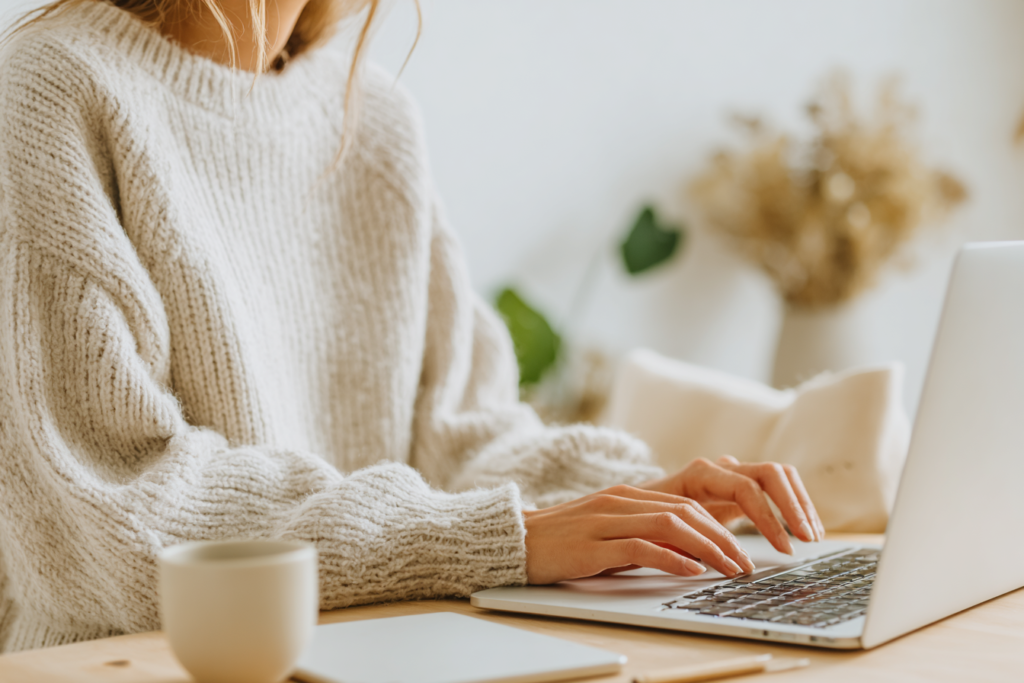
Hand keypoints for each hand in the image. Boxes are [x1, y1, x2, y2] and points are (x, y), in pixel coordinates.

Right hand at [523, 484, 755, 584]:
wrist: (515, 541)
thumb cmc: (562, 542)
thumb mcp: (608, 532)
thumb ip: (641, 533)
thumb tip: (685, 552)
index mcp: (626, 495)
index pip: (685, 504)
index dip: (718, 527)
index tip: (738, 551)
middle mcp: (620, 501)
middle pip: (685, 512)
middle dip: (722, 538)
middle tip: (743, 564)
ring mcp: (606, 521)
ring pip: (671, 526)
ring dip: (707, 548)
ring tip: (728, 569)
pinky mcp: (593, 545)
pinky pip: (641, 547)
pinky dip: (672, 559)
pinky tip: (691, 571)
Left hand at [642, 455, 824, 554]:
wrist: (639, 505)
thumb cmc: (647, 519)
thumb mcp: (660, 528)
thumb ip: (684, 537)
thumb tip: (707, 558)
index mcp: (699, 475)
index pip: (745, 488)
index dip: (767, 518)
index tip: (783, 548)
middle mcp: (720, 469)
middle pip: (769, 473)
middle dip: (792, 506)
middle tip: (807, 538)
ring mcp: (734, 474)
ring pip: (780, 475)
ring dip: (800, 504)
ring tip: (812, 536)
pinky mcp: (744, 485)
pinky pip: (779, 487)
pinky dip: (795, 505)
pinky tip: (804, 530)